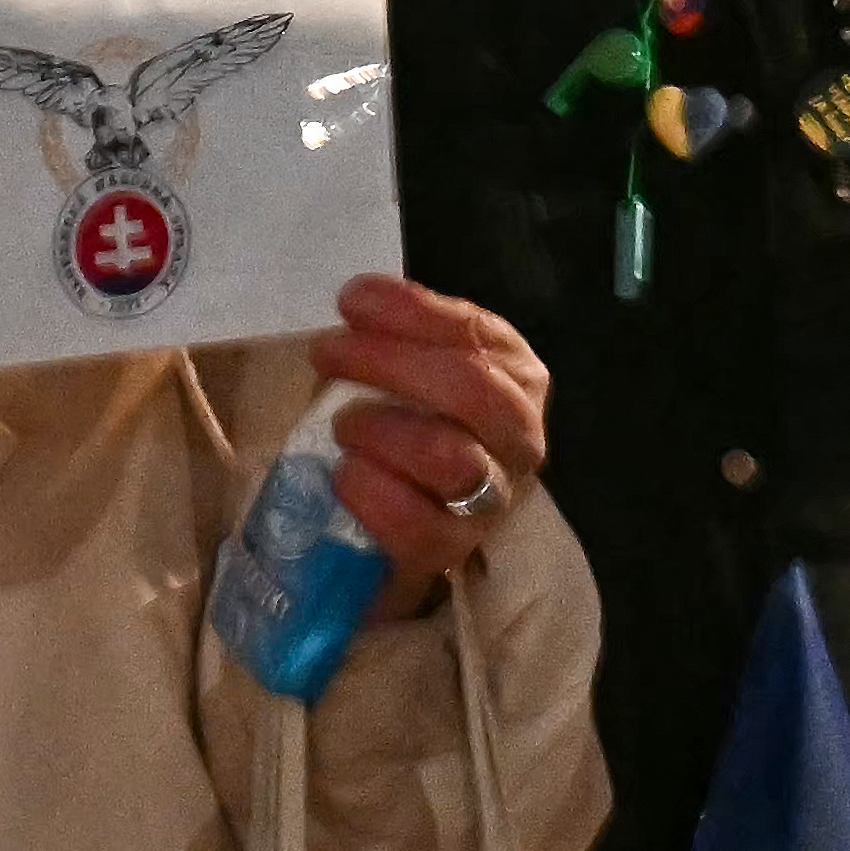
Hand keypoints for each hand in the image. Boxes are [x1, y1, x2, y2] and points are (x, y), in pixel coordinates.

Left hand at [316, 268, 551, 590]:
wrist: (414, 517)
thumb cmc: (415, 424)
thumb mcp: (420, 368)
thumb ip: (403, 335)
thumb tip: (359, 301)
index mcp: (518, 376)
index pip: (476, 334)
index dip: (411, 312)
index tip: (352, 301)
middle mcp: (520, 436)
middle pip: (471, 389)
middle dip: (391, 363)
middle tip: (329, 354)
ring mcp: (493, 498)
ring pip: (451, 458)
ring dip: (382, 431)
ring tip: (343, 426)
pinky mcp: (452, 549)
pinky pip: (416, 524)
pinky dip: (370, 492)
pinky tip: (346, 474)